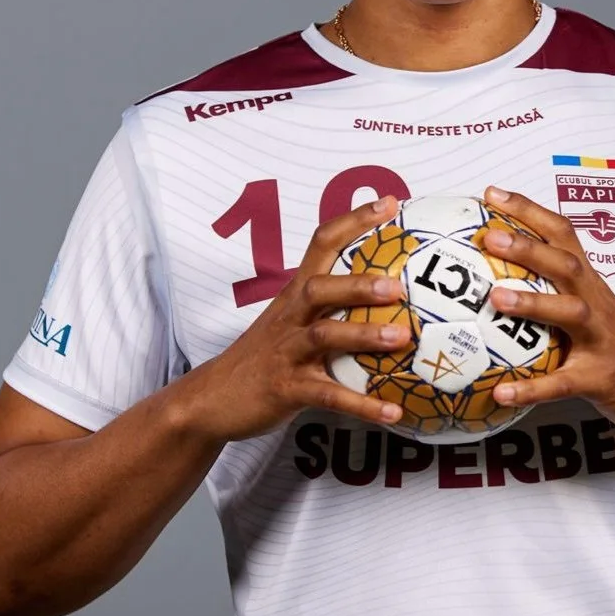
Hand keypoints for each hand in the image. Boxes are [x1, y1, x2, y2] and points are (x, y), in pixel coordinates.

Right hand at [179, 197, 408, 441]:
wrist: (212, 398)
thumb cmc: (264, 355)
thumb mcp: (291, 320)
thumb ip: (331, 305)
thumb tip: (391, 293)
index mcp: (295, 294)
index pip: (321, 244)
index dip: (354, 221)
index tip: (389, 203)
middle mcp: (290, 317)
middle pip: (320, 288)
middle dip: (358, 283)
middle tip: (398, 285)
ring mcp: (286, 352)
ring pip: (324, 337)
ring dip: (364, 336)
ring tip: (402, 338)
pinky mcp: (286, 389)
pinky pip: (328, 397)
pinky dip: (362, 405)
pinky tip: (393, 413)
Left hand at [481, 186, 614, 435]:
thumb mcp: (590, 309)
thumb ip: (553, 292)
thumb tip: (492, 279)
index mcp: (590, 284)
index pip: (562, 235)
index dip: (529, 211)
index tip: (492, 193)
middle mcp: (597, 303)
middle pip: (566, 266)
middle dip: (529, 247)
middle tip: (489, 237)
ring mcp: (602, 339)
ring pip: (570, 314)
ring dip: (533, 303)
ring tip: (495, 299)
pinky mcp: (601, 378)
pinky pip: (563, 384)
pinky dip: (532, 388)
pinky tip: (501, 392)